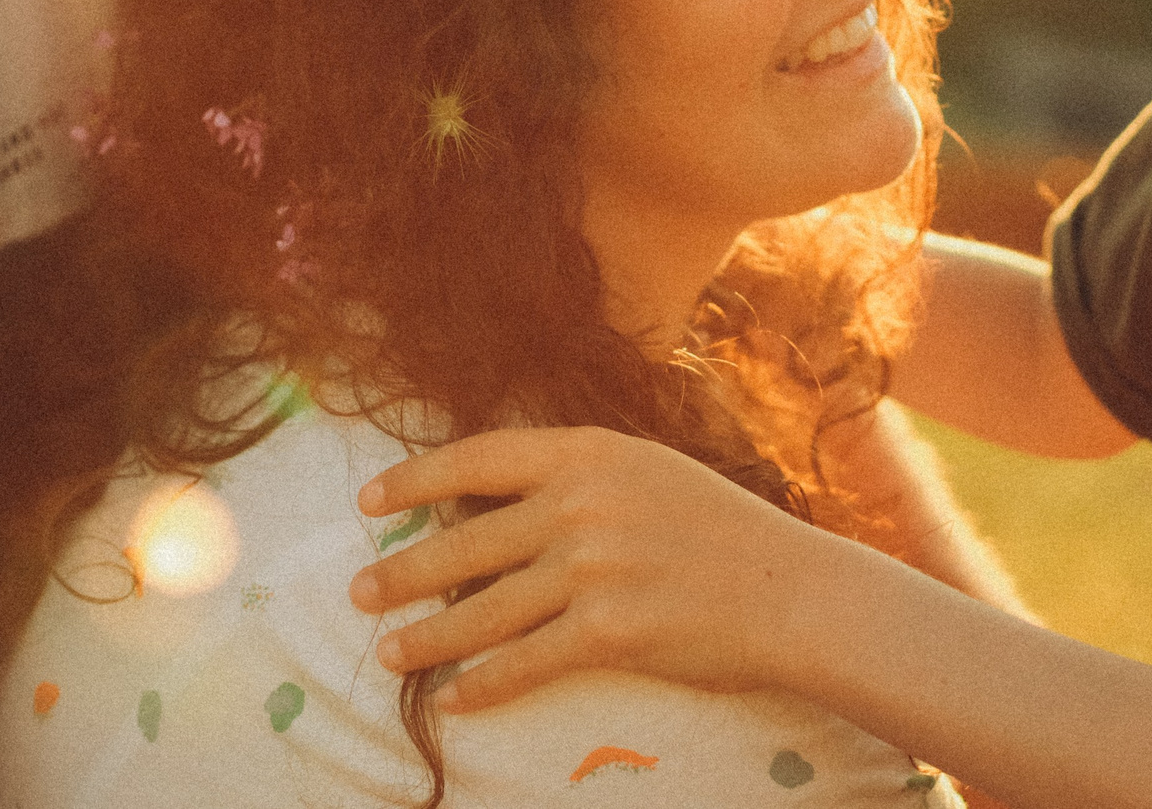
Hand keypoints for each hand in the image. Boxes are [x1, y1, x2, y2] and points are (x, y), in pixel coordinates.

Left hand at [348, 425, 846, 712]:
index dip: (415, 478)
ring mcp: (594, 568)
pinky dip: (481, 685)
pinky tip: (453, 699)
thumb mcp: (648, 471)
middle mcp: (583, 504)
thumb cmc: (721, 531)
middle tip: (358, 590)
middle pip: (465, 540)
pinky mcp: (609, 632)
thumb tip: (493, 500)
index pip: (478, 457)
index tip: (372, 500)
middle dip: (403, 571)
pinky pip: (524, 663)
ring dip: (426, 636)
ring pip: (483, 609)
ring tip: (387, 649)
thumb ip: (579, 477)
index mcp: (590, 452)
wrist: (793, 591)